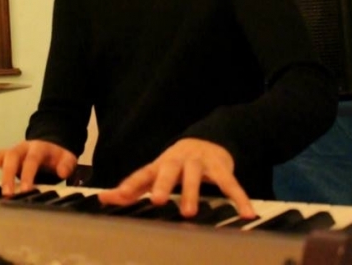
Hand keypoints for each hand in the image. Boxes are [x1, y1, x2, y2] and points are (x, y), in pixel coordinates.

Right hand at [0, 140, 76, 195]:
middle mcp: (20, 148)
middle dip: (7, 175)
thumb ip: (67, 164)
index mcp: (37, 148)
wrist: (50, 146)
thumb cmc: (56, 157)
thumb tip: (62, 172)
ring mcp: (10, 151)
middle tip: (5, 193)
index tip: (25, 190)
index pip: (31, 161)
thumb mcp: (67, 158)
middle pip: (11, 158)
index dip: (28, 174)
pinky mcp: (3, 156)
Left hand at [97, 138, 255, 218]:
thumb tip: (105, 198)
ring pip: (195, 175)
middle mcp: (178, 160)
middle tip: (156, 200)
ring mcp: (200, 161)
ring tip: (189, 213)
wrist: (211, 138)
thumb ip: (133, 187)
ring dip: (191, 192)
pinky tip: (246, 213)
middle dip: (163, 184)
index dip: (129, 185)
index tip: (116, 196)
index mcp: (161, 163)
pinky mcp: (221, 166)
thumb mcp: (156, 173)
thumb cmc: (177, 163)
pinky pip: (230, 183)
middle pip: (168, 169)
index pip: (142, 173)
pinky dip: (238, 197)